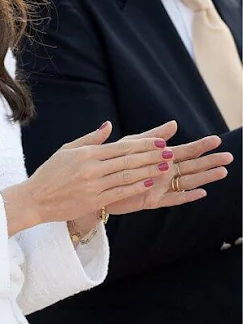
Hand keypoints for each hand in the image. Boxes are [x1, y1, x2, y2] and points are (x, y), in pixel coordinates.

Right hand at [3, 120, 175, 234]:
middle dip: (151, 156)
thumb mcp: (67, 150)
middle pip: (128, 160)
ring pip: (127, 176)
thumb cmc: (50, 173)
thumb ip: (90, 138)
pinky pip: (119, 192)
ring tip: (166, 167)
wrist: (35, 199)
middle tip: (170, 153)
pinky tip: (149, 183)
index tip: (159, 142)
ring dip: (149, 171)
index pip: (120, 147)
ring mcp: (93, 185)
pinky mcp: (93, 200)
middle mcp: (91, 168)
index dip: (143, 145)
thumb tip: (109, 125)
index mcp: (86, 153)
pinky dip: (136, 187)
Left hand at [105, 131, 231, 214]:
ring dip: (204, 177)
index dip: (200, 146)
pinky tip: (202, 193)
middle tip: (229, 157)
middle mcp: (162, 172)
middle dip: (209, 161)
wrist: (96, 182)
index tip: (216, 139)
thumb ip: (152, 136)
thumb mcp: (132, 144)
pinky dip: (187, 196)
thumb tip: (174, 123)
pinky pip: (173, 199)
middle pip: (191, 166)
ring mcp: (159, 186)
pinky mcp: (151, 200)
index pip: (184, 150)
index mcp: (158, 157)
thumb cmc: (112, 161)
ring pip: (187, 181)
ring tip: (222, 171)